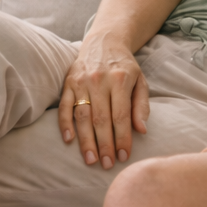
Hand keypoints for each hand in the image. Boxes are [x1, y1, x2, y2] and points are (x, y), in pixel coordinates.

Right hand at [58, 34, 148, 168]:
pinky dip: (65, 124)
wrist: (105, 41)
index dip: (122, 138)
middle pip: (101, 118)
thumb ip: (141, 105)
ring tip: (91, 160)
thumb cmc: (125, 66)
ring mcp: (81, 81)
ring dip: (86, 140)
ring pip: (82, 115)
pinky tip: (69, 141)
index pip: (120, 115)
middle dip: (105, 144)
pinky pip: (64, 106)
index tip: (123, 156)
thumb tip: (141, 130)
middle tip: (107, 164)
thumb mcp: (140, 81)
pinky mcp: (68, 82)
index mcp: (120, 80)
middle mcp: (99, 80)